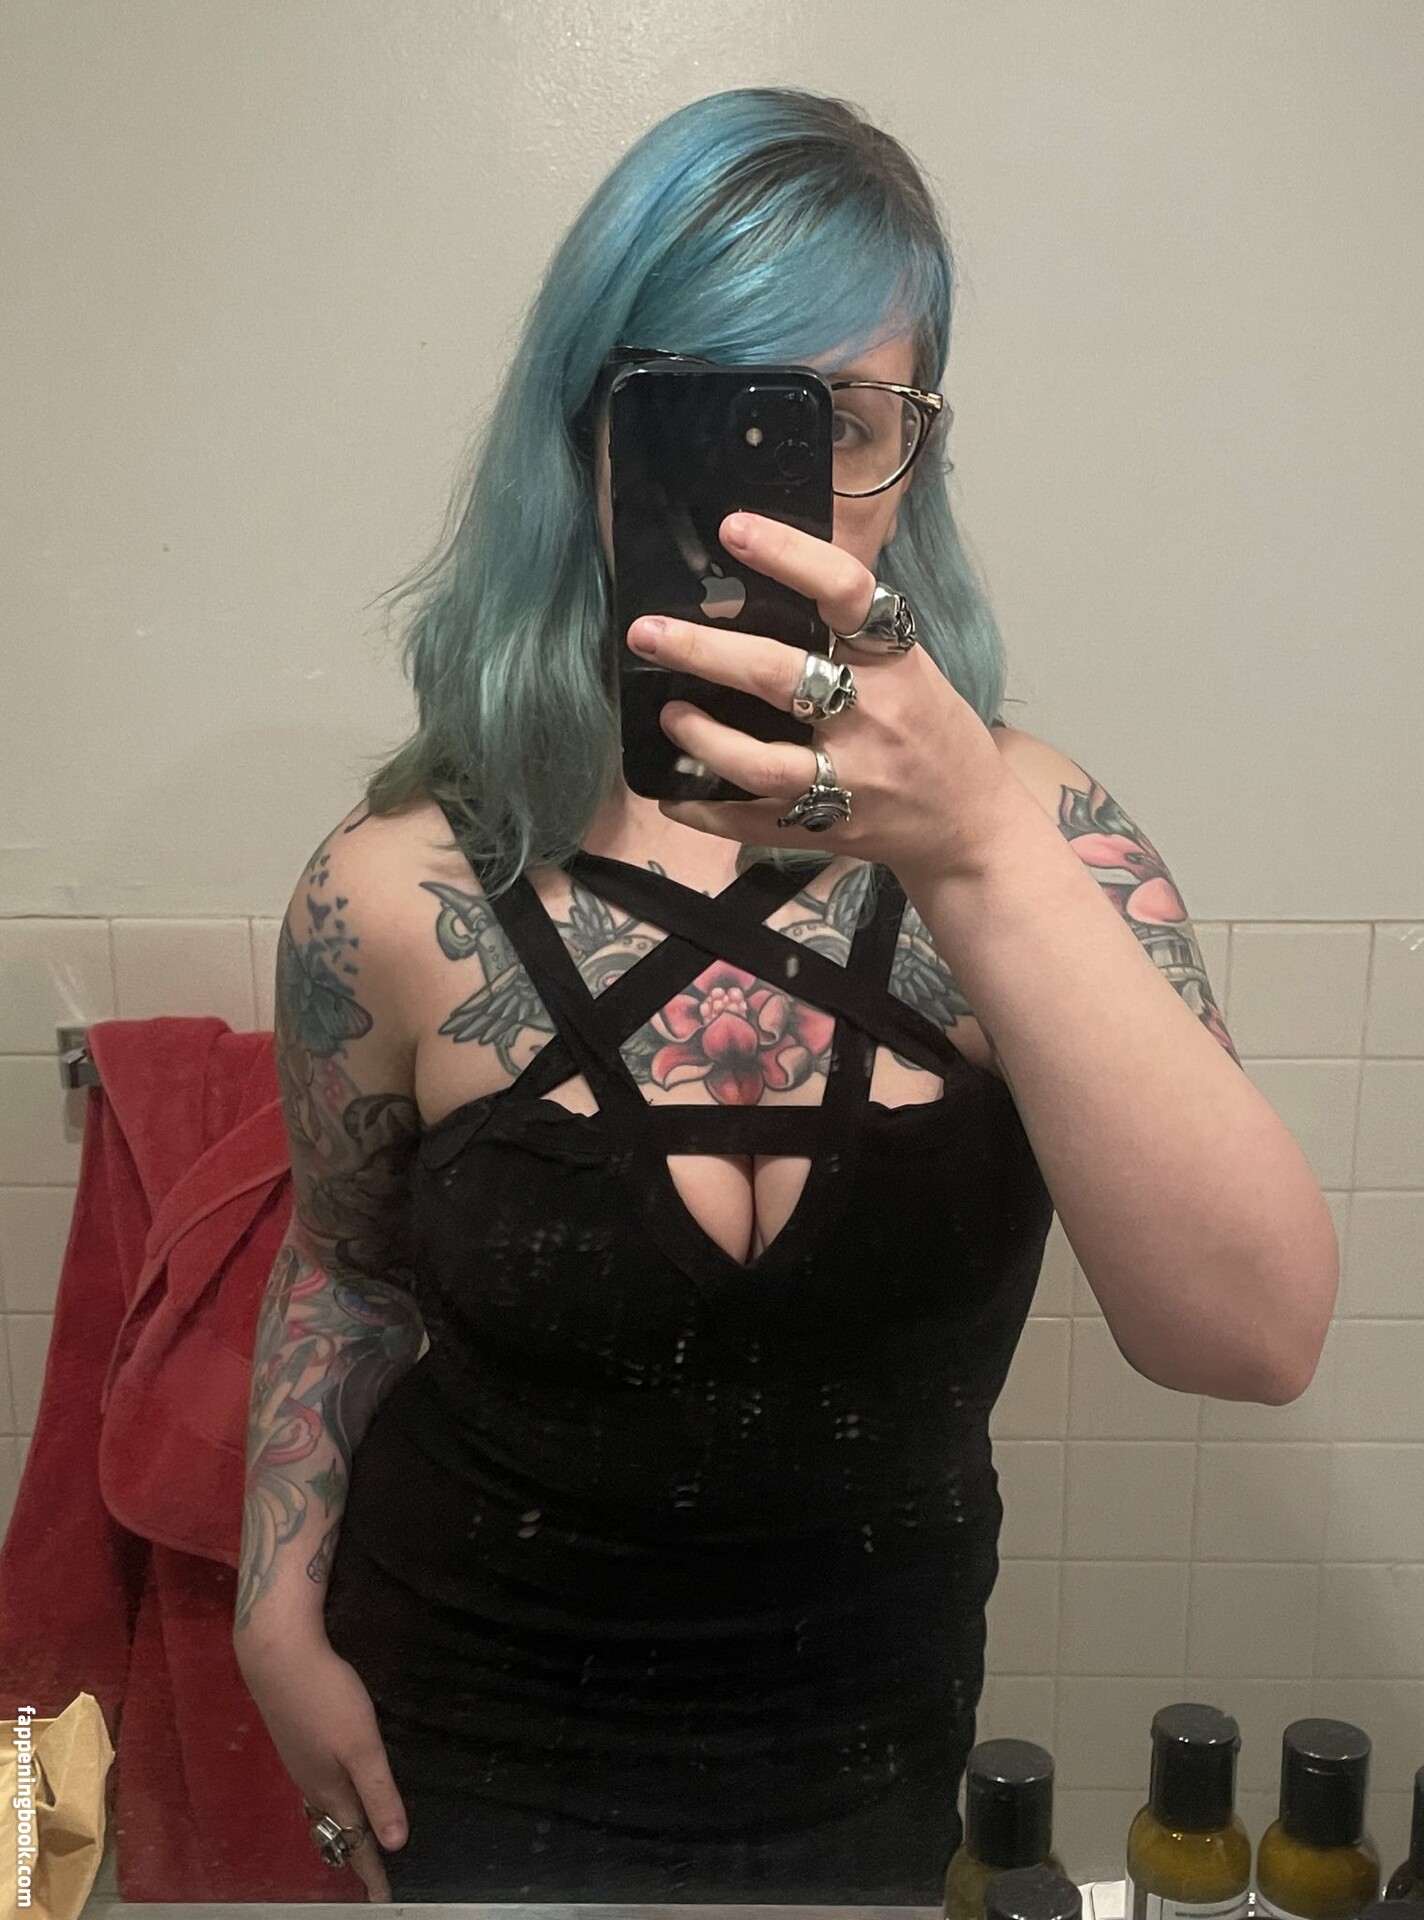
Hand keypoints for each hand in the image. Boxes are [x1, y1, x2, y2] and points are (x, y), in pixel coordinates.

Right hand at [234, 1629, 407, 1903]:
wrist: (277, 1655)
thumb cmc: (324, 1697)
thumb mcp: (362, 1745)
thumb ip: (379, 1792)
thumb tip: (395, 1844)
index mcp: (330, 1790)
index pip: (354, 1841)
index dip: (371, 1871)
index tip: (383, 1900)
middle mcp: (311, 1783)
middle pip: (335, 1830)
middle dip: (355, 1853)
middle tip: (373, 1874)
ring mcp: (300, 1761)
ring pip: (323, 1808)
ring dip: (342, 1827)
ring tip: (358, 1837)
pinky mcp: (296, 1739)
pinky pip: (317, 1785)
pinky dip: (333, 1800)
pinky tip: (337, 1784)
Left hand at [625, 510, 1016, 885]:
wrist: (971, 825)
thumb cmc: (932, 730)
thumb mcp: (910, 666)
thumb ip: (850, 632)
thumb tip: (766, 576)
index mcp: (895, 661)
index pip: (846, 592)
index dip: (789, 555)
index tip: (733, 529)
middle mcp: (873, 716)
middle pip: (779, 676)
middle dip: (704, 652)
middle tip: (647, 632)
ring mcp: (849, 780)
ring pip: (761, 763)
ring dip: (703, 738)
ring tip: (667, 716)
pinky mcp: (827, 829)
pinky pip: (753, 823)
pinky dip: (706, 810)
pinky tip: (671, 793)